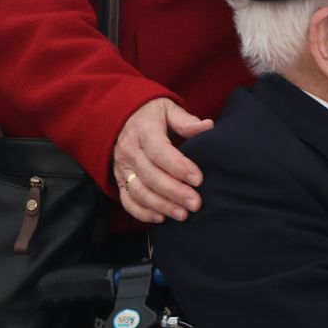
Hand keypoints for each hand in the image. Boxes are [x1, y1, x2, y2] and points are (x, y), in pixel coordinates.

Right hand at [111, 97, 213, 223]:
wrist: (121, 117)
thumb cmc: (150, 114)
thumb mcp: (168, 109)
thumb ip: (186, 121)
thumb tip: (208, 126)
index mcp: (144, 130)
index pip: (159, 151)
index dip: (178, 166)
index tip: (198, 179)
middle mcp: (130, 150)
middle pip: (150, 175)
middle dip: (174, 192)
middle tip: (196, 203)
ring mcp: (122, 167)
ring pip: (139, 191)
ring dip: (161, 206)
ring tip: (183, 215)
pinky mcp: (119, 180)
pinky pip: (127, 200)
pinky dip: (142, 213)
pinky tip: (162, 218)